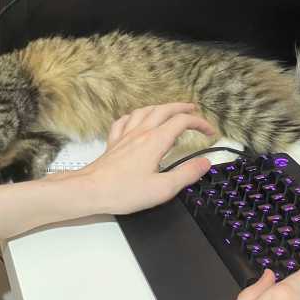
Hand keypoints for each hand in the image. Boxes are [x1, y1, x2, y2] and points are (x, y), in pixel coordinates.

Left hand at [76, 102, 214, 214]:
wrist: (90, 190)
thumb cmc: (123, 191)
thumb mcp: (163, 188)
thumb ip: (186, 174)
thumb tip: (204, 163)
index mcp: (155, 141)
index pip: (182, 122)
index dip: (199, 123)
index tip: (209, 132)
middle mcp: (140, 133)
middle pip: (164, 110)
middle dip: (182, 108)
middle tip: (194, 110)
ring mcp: (125, 136)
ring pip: (145, 111)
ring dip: (160, 108)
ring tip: (169, 111)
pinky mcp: (113, 143)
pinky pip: (124, 121)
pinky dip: (135, 116)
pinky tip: (136, 120)